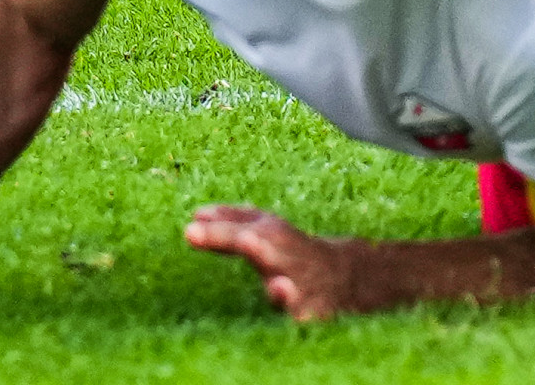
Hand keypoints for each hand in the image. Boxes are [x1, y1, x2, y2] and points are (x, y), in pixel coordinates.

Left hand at [184, 205, 355, 323]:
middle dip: (256, 247)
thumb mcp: (267, 229)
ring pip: (293, 287)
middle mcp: (286, 257)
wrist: (345, 275)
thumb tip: (196, 215)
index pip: (240, 232)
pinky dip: (304, 317)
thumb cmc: (293, 251)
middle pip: (269, 253)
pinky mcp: (315, 311)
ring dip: (285, 288)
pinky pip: (307, 316)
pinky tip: (299, 320)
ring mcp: (302, 284)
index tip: (189, 231)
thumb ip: (233, 221)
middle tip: (245, 241)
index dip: (218, 234)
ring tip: (279, 285)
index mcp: (271, 236)